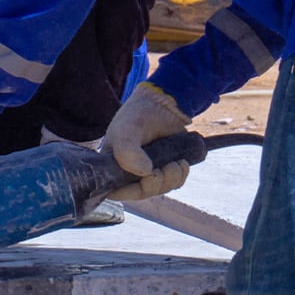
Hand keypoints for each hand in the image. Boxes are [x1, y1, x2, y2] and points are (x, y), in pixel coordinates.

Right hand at [102, 82, 192, 200]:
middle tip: (165, 169)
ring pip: (159, 189)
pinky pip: (173, 183)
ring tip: (176, 163)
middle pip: (141, 193)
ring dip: (170, 180)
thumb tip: (145, 173)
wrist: (164, 102)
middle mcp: (128, 171)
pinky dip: (180, 176)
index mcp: (112, 165)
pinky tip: (182, 163)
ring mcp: (148, 170)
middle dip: (156, 185)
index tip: (146, 179)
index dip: (132, 192)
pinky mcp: (165, 167)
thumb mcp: (127, 130)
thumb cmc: (139, 114)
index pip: (117, 191)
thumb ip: (128, 151)